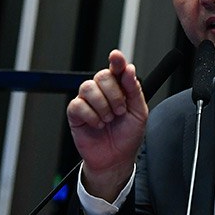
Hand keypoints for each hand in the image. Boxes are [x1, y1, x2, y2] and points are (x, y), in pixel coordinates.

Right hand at [67, 49, 147, 200]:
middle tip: (120, 111)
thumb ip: (134, 90)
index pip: (117, 68)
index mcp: (120, 88)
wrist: (116, 158)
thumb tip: (129, 69)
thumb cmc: (127, 135)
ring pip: (88, 88)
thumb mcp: (139, 112)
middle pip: (102, 76)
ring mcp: (88, 101)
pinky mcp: (75, 113)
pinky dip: (91, 116)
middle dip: (114, 94)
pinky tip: (98, 125)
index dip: (116, 61)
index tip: (116, 56)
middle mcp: (103, 91)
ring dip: (103, 106)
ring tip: (109, 120)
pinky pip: (78, 104)